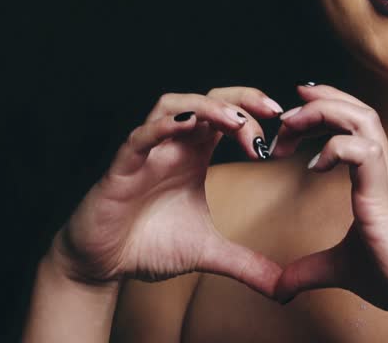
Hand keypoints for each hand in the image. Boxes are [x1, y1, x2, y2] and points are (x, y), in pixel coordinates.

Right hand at [48, 87, 283, 297]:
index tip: (281, 136)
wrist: (103, 264)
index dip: (255, 117)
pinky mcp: (121, 170)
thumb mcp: (208, 252)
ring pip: (171, 105)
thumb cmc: (150, 244)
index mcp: (193, 154)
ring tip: (235, 122)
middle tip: (273, 112)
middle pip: (207, 100)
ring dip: (205, 107)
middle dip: (241, 99)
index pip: (227, 115)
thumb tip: (284, 288)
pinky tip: (185, 126)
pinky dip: (160, 127)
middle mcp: (172, 145)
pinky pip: (138, 138)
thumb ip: (246, 264)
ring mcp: (146, 153)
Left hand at [268, 84, 387, 328]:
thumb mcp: (341, 268)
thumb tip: (278, 288)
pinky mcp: (385, 200)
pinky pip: (365, 155)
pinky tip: (315, 168)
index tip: (293, 117)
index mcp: (377, 179)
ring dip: (324, 113)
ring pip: (364, 121)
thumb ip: (307, 271)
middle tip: (283, 120)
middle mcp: (385, 171)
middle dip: (318, 103)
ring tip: (292, 127)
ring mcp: (387, 182)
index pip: (356, 122)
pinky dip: (336, 149)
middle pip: (358, 111)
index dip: (325, 108)